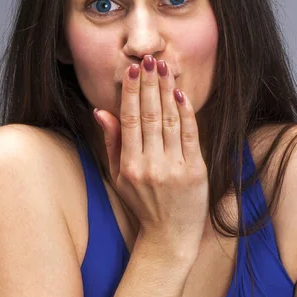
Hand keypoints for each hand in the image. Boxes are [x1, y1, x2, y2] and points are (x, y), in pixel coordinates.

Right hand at [93, 55, 208, 264]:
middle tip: (149, 60)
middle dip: (150, 85)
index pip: (130, 121)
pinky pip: (191, 135)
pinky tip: (181, 94)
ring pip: (171, 121)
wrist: (170, 236)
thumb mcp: (118, 177)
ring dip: (167, 91)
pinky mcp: (196, 171)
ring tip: (164, 69)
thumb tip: (101, 111)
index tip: (133, 70)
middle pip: (151, 116)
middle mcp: (151, 166)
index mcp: (130, 166)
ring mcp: (175, 168)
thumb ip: (112, 143)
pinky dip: (186, 113)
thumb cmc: (141, 205)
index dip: (131, 93)